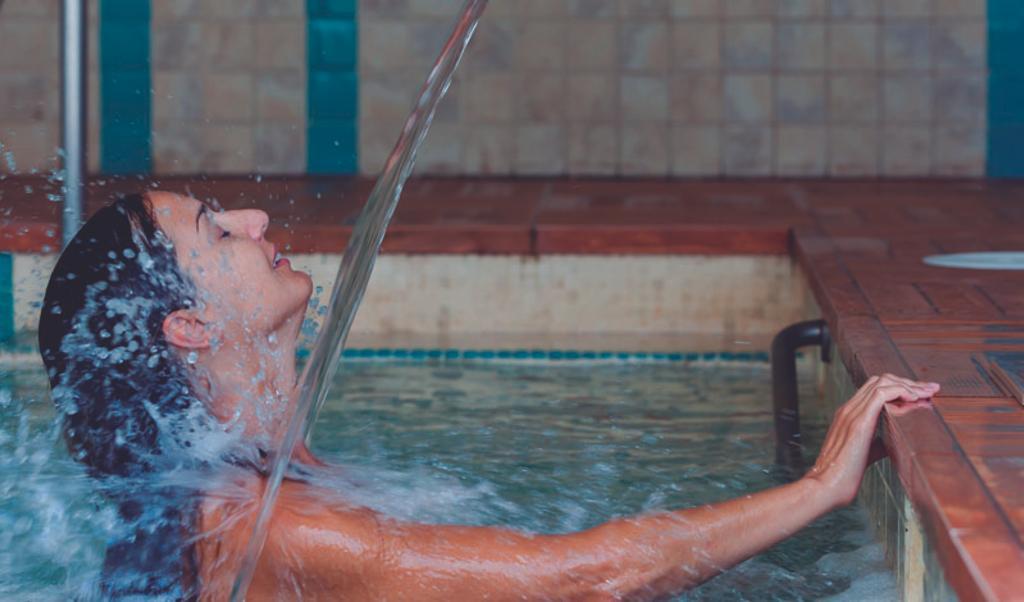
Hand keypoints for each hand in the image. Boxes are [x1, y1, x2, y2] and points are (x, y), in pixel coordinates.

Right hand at [805, 374, 938, 508]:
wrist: (825, 486)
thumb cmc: (843, 476)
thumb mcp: (865, 454)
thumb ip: (878, 444)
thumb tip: (895, 442)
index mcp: (849, 415)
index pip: (875, 388)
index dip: (900, 387)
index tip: (921, 394)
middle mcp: (849, 409)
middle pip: (880, 380)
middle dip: (909, 382)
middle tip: (931, 390)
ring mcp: (852, 413)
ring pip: (882, 382)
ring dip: (909, 385)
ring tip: (927, 394)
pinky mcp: (859, 421)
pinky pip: (881, 394)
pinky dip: (901, 391)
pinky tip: (914, 399)